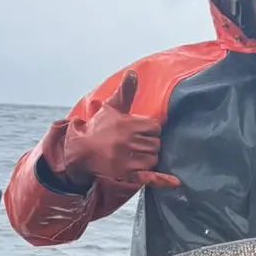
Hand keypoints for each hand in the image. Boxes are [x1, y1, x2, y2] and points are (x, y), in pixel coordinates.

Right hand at [61, 70, 180, 188]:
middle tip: (137, 142)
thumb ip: (125, 92)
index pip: (155, 128)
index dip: (150, 129)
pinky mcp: (125, 175)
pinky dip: (162, 180)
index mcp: (126, 125)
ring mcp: (126, 160)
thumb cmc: (99, 127)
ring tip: (136, 153)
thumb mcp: (112, 108)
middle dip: (150, 143)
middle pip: (156, 144)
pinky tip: (176, 182)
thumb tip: (133, 72)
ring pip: (153, 159)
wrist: (80, 150)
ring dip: (149, 157)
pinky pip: (148, 178)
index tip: (141, 130)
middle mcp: (126, 142)